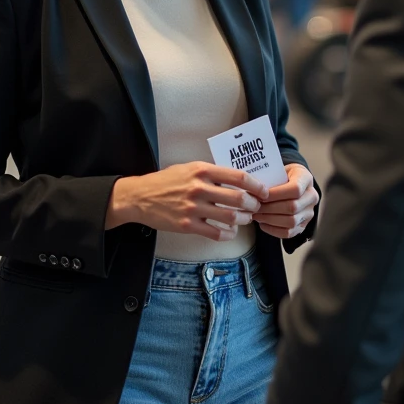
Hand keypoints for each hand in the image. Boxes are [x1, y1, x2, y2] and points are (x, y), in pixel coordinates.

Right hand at [106, 162, 270, 241]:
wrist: (139, 197)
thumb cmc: (166, 181)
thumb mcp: (189, 168)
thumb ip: (211, 173)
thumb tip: (237, 179)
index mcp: (202, 170)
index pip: (238, 176)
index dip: (256, 185)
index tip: (264, 191)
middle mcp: (199, 187)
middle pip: (238, 198)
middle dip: (253, 205)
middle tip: (256, 207)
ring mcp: (193, 207)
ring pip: (230, 217)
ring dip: (243, 220)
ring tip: (244, 219)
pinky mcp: (187, 225)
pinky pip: (216, 232)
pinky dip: (228, 234)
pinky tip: (229, 232)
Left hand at [255, 164, 317, 239]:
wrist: (291, 182)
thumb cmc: (281, 175)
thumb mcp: (278, 169)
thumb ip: (269, 178)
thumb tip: (253, 189)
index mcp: (306, 179)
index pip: (295, 189)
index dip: (276, 194)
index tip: (260, 195)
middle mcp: (312, 196)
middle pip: (293, 207)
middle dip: (270, 208)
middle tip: (254, 207)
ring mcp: (309, 212)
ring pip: (291, 221)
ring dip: (270, 219)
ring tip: (256, 215)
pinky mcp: (303, 225)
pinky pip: (289, 233)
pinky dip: (273, 230)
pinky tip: (262, 224)